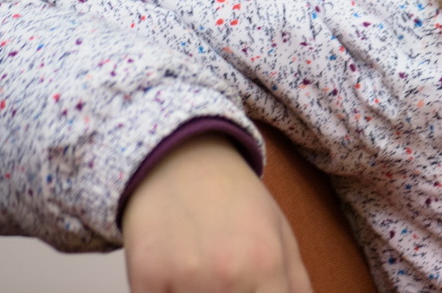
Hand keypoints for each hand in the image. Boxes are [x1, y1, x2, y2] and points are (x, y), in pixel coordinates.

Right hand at [121, 133, 312, 292]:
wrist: (181, 161)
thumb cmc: (236, 202)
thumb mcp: (281, 235)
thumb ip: (297, 286)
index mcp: (266, 266)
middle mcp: (227, 277)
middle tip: (230, 284)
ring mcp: (182, 281)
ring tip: (204, 279)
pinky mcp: (145, 281)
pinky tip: (176, 283)